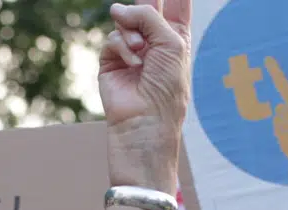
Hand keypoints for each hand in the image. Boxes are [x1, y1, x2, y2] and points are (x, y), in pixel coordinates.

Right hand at [98, 0, 192, 190]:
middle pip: (148, 7)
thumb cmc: (167, 86)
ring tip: (141, 50)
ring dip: (134, 32)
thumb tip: (116, 9)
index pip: (176, 5)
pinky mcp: (111, 61)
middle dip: (147, 1)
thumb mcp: (171, 42)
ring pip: (126, 20)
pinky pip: (113, 38)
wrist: (145, 120)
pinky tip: (132, 63)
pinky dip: (122, 47)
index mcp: (175, 36)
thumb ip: (147, 15)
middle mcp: (153, 41)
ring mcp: (131, 50)